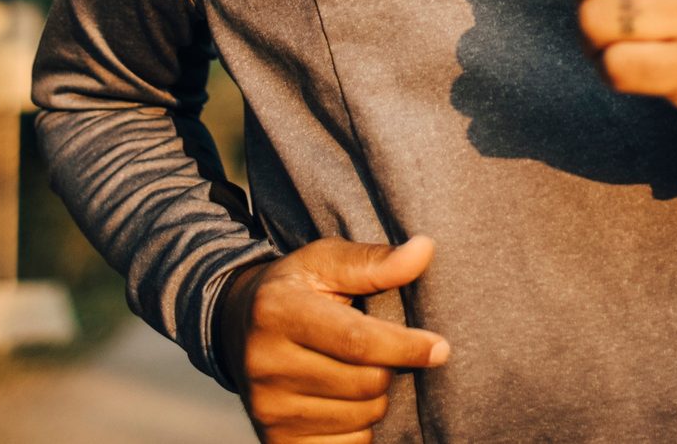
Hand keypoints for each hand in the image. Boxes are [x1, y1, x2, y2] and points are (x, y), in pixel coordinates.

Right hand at [213, 235, 449, 442]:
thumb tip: (425, 250)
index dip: (405, 347)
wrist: (235, 330)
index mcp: (277, 311)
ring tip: (355, 370)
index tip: (441, 348)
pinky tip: (342, 399)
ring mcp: (269, 409)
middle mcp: (266, 364)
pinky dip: (359, 427)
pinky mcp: (277, 442)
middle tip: (378, 350)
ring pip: (362, 418)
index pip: (356, 341)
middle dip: (389, 368)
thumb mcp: (325, 262)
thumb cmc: (297, 290)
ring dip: (375, 397)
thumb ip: (374, 260)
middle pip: (365, 383)